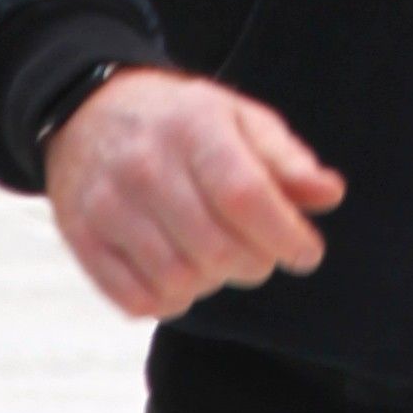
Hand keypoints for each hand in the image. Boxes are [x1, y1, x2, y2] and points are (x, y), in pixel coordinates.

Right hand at [43, 66, 342, 322]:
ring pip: (178, 280)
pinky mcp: (81, 239)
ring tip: (219, 258)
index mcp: (194, 126)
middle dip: (255, 263)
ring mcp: (107, 205)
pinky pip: (136, 300)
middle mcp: (145, 165)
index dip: (285, 235)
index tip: (308, 253)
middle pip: (216, 247)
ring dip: (213, 282)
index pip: (245, 196)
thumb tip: (330, 195)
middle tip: (261, 252)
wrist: (89, 112)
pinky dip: (169, 300)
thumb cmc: (181, 121)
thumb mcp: (239, 118)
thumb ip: (285, 159)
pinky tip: (180, 273)